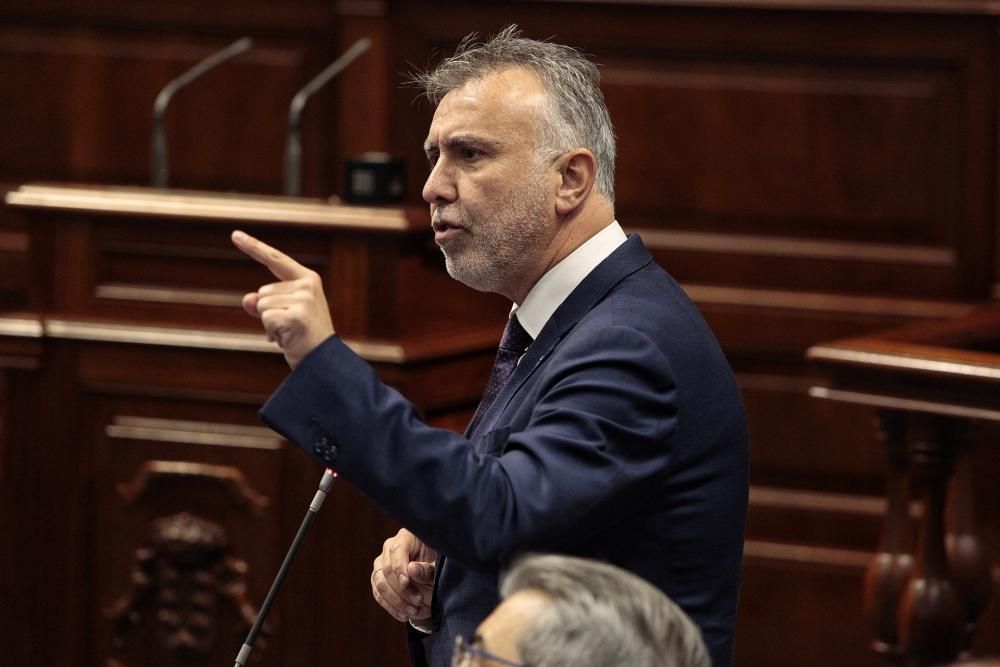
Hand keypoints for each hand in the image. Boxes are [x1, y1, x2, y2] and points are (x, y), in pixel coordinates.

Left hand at [231, 230, 334, 368]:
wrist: (323, 361)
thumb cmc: (304, 337)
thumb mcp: (283, 314)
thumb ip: (264, 303)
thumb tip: (248, 299)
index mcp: (307, 279)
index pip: (276, 260)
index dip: (254, 247)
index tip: (235, 235)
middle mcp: (307, 285)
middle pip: (263, 291)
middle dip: (268, 312)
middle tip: (289, 327)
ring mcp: (304, 299)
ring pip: (262, 305)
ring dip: (270, 324)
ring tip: (290, 333)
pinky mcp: (297, 315)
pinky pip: (265, 318)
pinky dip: (271, 332)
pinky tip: (289, 339)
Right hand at [371, 528, 436, 625]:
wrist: (436, 581)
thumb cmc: (440, 568)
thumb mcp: (439, 568)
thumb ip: (427, 569)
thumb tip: (411, 569)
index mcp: (408, 537)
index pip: (397, 549)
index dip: (399, 567)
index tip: (406, 583)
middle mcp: (390, 548)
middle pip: (387, 567)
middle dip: (401, 588)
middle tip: (418, 601)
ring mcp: (382, 563)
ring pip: (379, 582)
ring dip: (395, 600)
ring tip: (413, 611)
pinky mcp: (379, 579)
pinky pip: (378, 593)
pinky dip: (390, 606)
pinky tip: (404, 615)